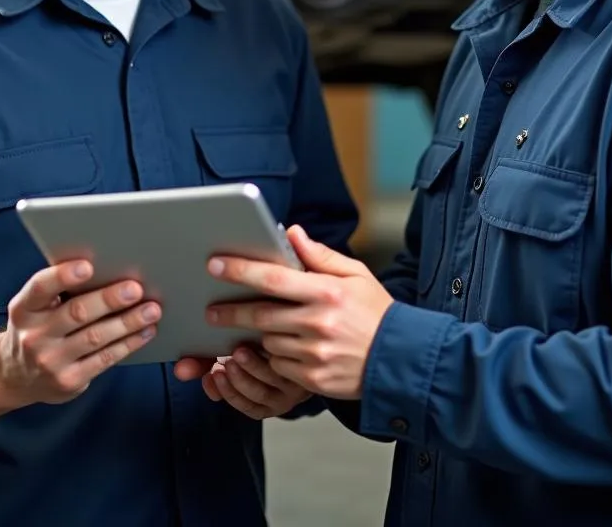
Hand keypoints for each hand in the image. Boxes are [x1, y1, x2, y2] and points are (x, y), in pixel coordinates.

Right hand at [0, 260, 160, 405]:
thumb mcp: (35, 308)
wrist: (17, 377)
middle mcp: (33, 336)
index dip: (63, 276)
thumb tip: (107, 266)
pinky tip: (145, 331)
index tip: (88, 266)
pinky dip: (129, 343)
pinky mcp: (69, 381)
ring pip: (95, 337)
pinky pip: (104, 359)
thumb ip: (59, 290)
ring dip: (128, 322)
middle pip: (76, 313)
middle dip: (109, 299)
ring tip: (151, 309)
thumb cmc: (37, 328)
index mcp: (24, 309)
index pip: (40, 288)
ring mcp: (51, 362)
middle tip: (136, 288)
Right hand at [175, 348, 310, 419]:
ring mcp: (292, 383)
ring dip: (252, 370)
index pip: (240, 402)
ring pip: (272, 382)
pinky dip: (271, 359)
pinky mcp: (303, 367)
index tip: (211, 376)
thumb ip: (204, 363)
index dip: (225, 392)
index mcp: (258, 398)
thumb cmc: (255, 348)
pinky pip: (286, 368)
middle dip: (237, 382)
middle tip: (225, 363)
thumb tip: (179, 370)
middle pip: (256, 394)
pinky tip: (260, 343)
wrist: (296, 333)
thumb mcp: (229, 358)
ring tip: (238, 352)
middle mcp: (277, 395)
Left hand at [204, 226, 393, 399]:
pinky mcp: (312, 379)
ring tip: (256, 329)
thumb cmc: (376, 313)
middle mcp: (318, 322)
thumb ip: (319, 255)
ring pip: (267, 341)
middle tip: (211, 309)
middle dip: (230, 311)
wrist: (400, 360)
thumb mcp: (355, 275)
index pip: (273, 278)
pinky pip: (278, 366)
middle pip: (260, 314)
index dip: (241, 270)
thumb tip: (291, 233)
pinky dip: (274, 357)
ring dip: (257, 335)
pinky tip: (282, 349)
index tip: (215, 264)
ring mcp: (314, 353)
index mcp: (327, 291)